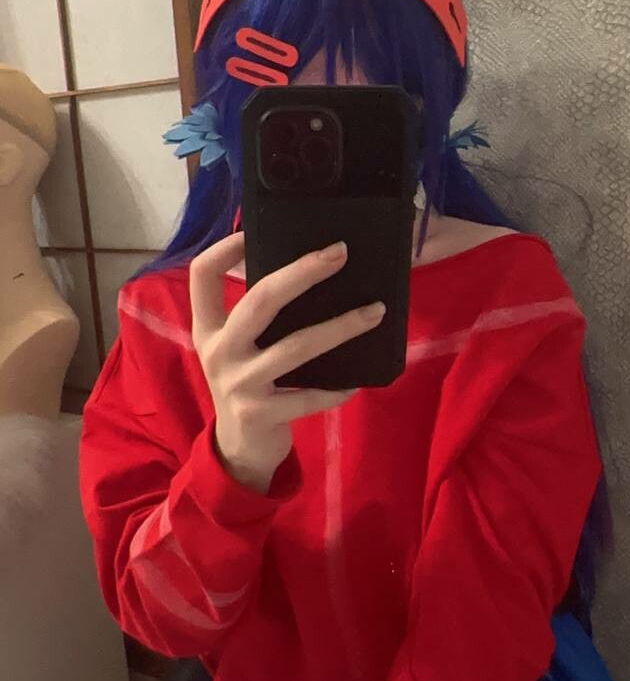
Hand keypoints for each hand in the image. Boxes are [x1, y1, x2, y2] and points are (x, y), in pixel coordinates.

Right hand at [189, 234, 384, 493]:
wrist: (238, 450)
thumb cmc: (247, 385)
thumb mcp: (237, 349)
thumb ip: (256, 317)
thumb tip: (308, 270)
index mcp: (209, 328)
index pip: (203, 276)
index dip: (225, 248)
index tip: (253, 230)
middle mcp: (219, 351)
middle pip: (259, 301)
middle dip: (302, 273)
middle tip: (340, 253)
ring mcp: (240, 384)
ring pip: (296, 347)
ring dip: (341, 327)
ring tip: (374, 312)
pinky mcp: (262, 414)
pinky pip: (310, 396)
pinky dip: (338, 388)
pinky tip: (358, 380)